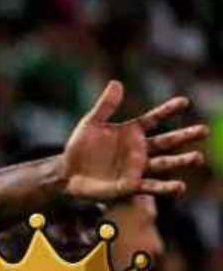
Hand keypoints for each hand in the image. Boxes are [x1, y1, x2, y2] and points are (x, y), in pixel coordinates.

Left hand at [61, 80, 207, 200]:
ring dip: (181, 161)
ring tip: (198, 157)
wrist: (67, 172)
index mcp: (132, 132)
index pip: (154, 118)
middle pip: (167, 142)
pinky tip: (180, 186)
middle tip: (203, 131)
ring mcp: (136, 168)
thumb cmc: (79, 146)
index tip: (184, 101)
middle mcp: (139, 150)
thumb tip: (116, 83)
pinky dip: (166, 187)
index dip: (168, 110)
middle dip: (185, 136)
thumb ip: (105, 105)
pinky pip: (151, 186)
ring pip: (165, 164)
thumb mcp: (91, 123)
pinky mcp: (130, 185)